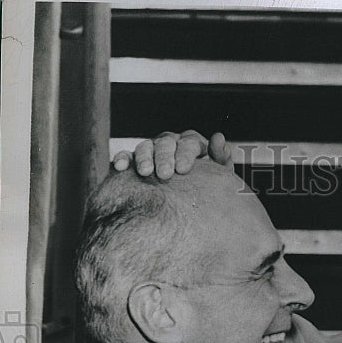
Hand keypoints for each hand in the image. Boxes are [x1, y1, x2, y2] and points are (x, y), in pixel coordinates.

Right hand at [112, 130, 233, 178]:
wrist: (190, 205)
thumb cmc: (207, 188)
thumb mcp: (218, 176)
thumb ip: (221, 158)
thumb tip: (219, 137)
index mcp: (193, 144)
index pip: (189, 142)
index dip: (186, 154)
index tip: (183, 169)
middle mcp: (172, 143)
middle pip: (166, 143)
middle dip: (165, 157)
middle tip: (165, 174)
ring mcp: (153, 150)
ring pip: (146, 146)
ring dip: (144, 158)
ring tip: (145, 173)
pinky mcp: (136, 160)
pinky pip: (127, 155)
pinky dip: (122, 159)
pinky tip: (120, 167)